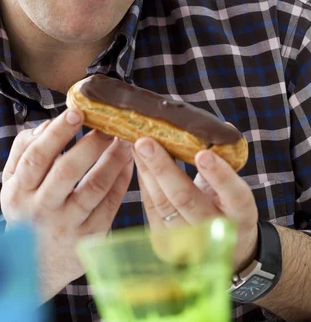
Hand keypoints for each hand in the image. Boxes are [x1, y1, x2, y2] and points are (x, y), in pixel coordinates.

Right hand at [0, 109, 132, 299]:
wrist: (34, 265)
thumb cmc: (27, 208)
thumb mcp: (13, 181)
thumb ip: (24, 149)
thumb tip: (48, 123)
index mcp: (18, 191)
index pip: (37, 157)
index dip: (57, 133)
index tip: (77, 112)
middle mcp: (41, 209)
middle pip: (67, 171)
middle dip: (91, 143)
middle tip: (108, 124)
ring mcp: (67, 226)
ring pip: (94, 187)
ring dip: (113, 159)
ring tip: (124, 140)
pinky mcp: (90, 238)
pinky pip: (110, 204)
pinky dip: (121, 180)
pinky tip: (128, 162)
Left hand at [133, 138, 257, 272]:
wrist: (225, 250)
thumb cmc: (228, 208)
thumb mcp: (235, 189)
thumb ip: (227, 161)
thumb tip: (224, 126)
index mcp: (240, 214)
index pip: (234, 195)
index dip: (219, 175)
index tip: (203, 154)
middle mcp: (213, 230)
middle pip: (186, 199)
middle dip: (163, 168)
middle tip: (146, 142)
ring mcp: (187, 239)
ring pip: (162, 203)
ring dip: (147, 171)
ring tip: (137, 145)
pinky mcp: (165, 241)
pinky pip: (151, 207)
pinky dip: (143, 181)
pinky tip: (137, 160)